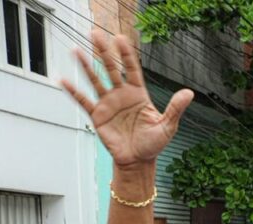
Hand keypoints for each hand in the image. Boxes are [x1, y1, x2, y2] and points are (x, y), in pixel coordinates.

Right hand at [62, 30, 192, 167]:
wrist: (138, 161)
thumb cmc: (153, 144)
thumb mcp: (168, 126)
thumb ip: (175, 108)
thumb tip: (189, 93)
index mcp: (138, 94)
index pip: (131, 69)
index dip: (126, 54)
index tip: (120, 38)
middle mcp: (121, 95)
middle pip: (111, 68)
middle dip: (104, 51)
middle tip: (95, 33)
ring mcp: (108, 104)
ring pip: (95, 80)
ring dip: (85, 65)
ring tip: (75, 49)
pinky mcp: (97, 116)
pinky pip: (83, 101)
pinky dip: (73, 91)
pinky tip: (63, 80)